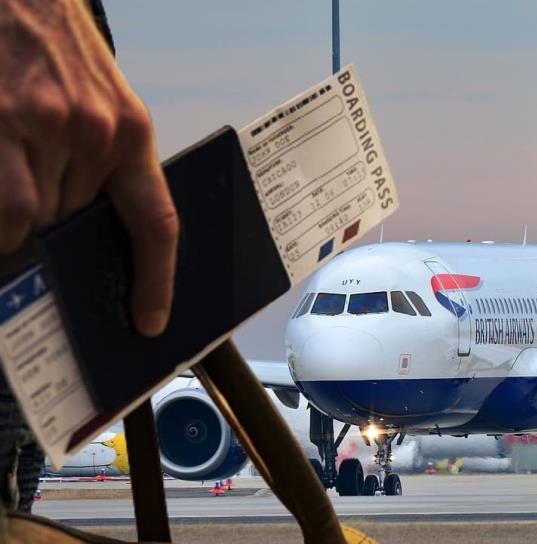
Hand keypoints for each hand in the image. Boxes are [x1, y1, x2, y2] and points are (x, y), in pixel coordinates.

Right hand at [0, 0, 177, 335]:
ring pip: (31, 221)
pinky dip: (1, 221)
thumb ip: (98, 162)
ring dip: (17, 226)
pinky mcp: (1, 126)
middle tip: (32, 232)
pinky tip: (2, 195)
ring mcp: (44, 129)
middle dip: (53, 236)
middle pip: (74, 226)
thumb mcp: (99, 102)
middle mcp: (94, 134)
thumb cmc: (54, 47)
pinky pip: (5, 208)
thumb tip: (79, 224)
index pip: (156, 221)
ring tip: (12, 201)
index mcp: (131, 133)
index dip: (155, 279)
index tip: (149, 320)